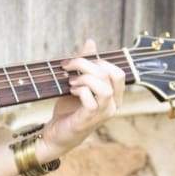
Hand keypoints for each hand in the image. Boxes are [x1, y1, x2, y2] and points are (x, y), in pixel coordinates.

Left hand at [38, 37, 125, 160]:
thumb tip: (91, 42)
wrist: (56, 133)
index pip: (118, 72)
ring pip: (104, 87)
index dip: (98, 61)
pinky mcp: (89, 120)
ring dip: (84, 78)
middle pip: (111, 75)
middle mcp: (113, 105)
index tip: (76, 61)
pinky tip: (70, 91)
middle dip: (87, 64)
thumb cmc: (69, 109)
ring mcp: (103, 113)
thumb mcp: (77, 82)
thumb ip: (86, 64)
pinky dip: (79, 90)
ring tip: (70, 81)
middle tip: (68, 66)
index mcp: (114, 96)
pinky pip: (91, 100)